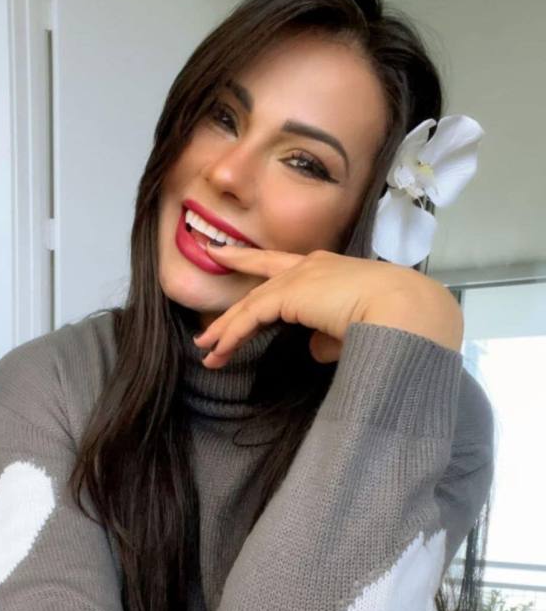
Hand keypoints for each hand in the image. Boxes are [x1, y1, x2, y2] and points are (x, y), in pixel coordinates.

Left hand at [193, 243, 462, 366]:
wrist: (404, 308)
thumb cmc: (392, 319)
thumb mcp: (353, 329)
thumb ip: (328, 337)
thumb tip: (313, 348)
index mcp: (326, 269)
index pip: (281, 267)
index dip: (252, 263)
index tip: (227, 257)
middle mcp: (308, 267)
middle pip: (258, 284)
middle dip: (231, 309)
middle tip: (207, 327)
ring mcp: (296, 277)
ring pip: (250, 305)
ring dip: (226, 331)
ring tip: (208, 353)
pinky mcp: (287, 293)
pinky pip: (250, 317)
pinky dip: (232, 335)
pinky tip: (219, 351)